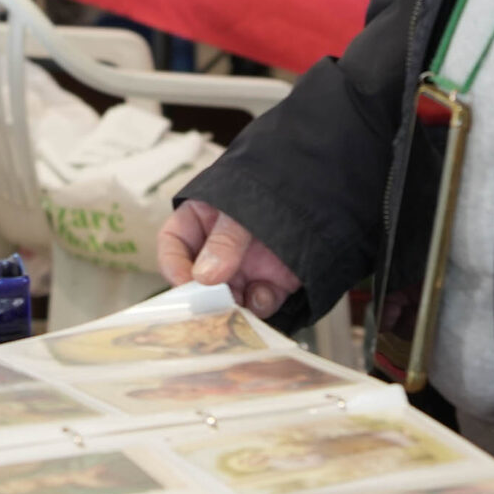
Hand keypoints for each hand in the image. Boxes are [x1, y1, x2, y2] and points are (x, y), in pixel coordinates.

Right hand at [157, 201, 300, 318]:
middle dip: (203, 296)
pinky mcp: (270, 283)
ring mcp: (243, 268)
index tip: (185, 285)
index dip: (173, 266)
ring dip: (231, 306)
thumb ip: (225, 239)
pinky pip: (257, 304)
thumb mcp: (243, 207)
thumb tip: (204, 276)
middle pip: (197, 281)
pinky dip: (260, 304)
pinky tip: (267, 292)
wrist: (320, 190)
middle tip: (210, 305)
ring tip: (238, 304)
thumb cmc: (274, 188)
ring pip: (226, 298)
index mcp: (201, 221)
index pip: (173, 245)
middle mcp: (217, 249)